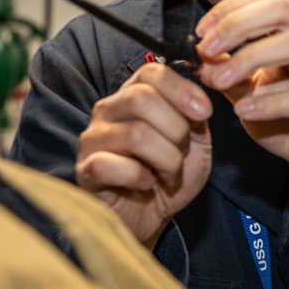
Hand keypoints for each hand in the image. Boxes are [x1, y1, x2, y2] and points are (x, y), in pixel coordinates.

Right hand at [75, 62, 212, 245]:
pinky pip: (108, 164)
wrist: (151, 217)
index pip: (152, 72)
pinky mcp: (85, 170)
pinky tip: (146, 184)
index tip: (204, 113)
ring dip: (166, 159)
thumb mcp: (195, 140)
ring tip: (170, 174)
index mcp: (134, 94)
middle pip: (141, 98)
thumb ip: (195, 113)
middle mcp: (109, 110)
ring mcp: (93, 139)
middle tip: (183, 152)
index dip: (181, 89)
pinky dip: (137, 177)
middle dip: (176, 129)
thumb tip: (199, 92)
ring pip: (134, 133)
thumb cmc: (169, 175)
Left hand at [195, 0, 288, 229]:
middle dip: (237, 26)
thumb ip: (229, 75)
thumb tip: (201, 58)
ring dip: (249, 59)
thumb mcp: (251, 95)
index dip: (231, 9)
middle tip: (206, 50)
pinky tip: (246, 111)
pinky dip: (271, 102)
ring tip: (219, 80)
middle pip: (282, 10)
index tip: (201, 31)